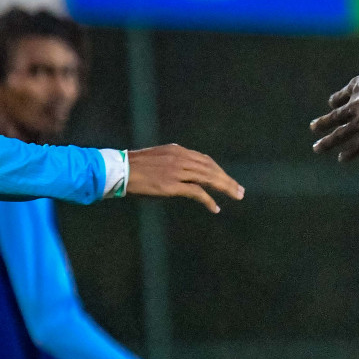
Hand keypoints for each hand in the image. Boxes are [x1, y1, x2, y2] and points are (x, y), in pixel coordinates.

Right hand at [126, 146, 244, 213]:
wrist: (118, 170)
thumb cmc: (134, 167)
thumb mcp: (158, 157)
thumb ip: (174, 161)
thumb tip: (186, 171)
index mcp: (178, 150)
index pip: (206, 160)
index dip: (218, 171)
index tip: (227, 179)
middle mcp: (181, 158)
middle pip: (211, 168)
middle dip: (227, 180)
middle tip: (240, 190)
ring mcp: (177, 171)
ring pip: (208, 178)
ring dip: (225, 188)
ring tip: (236, 196)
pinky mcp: (172, 185)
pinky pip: (196, 192)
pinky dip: (208, 200)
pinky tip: (215, 208)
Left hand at [311, 50, 358, 162]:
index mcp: (357, 88)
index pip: (342, 96)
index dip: (336, 101)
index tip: (332, 104)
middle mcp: (354, 106)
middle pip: (335, 116)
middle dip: (323, 123)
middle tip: (313, 128)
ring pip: (339, 134)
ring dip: (327, 142)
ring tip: (317, 149)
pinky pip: (357, 147)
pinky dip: (349, 154)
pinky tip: (341, 159)